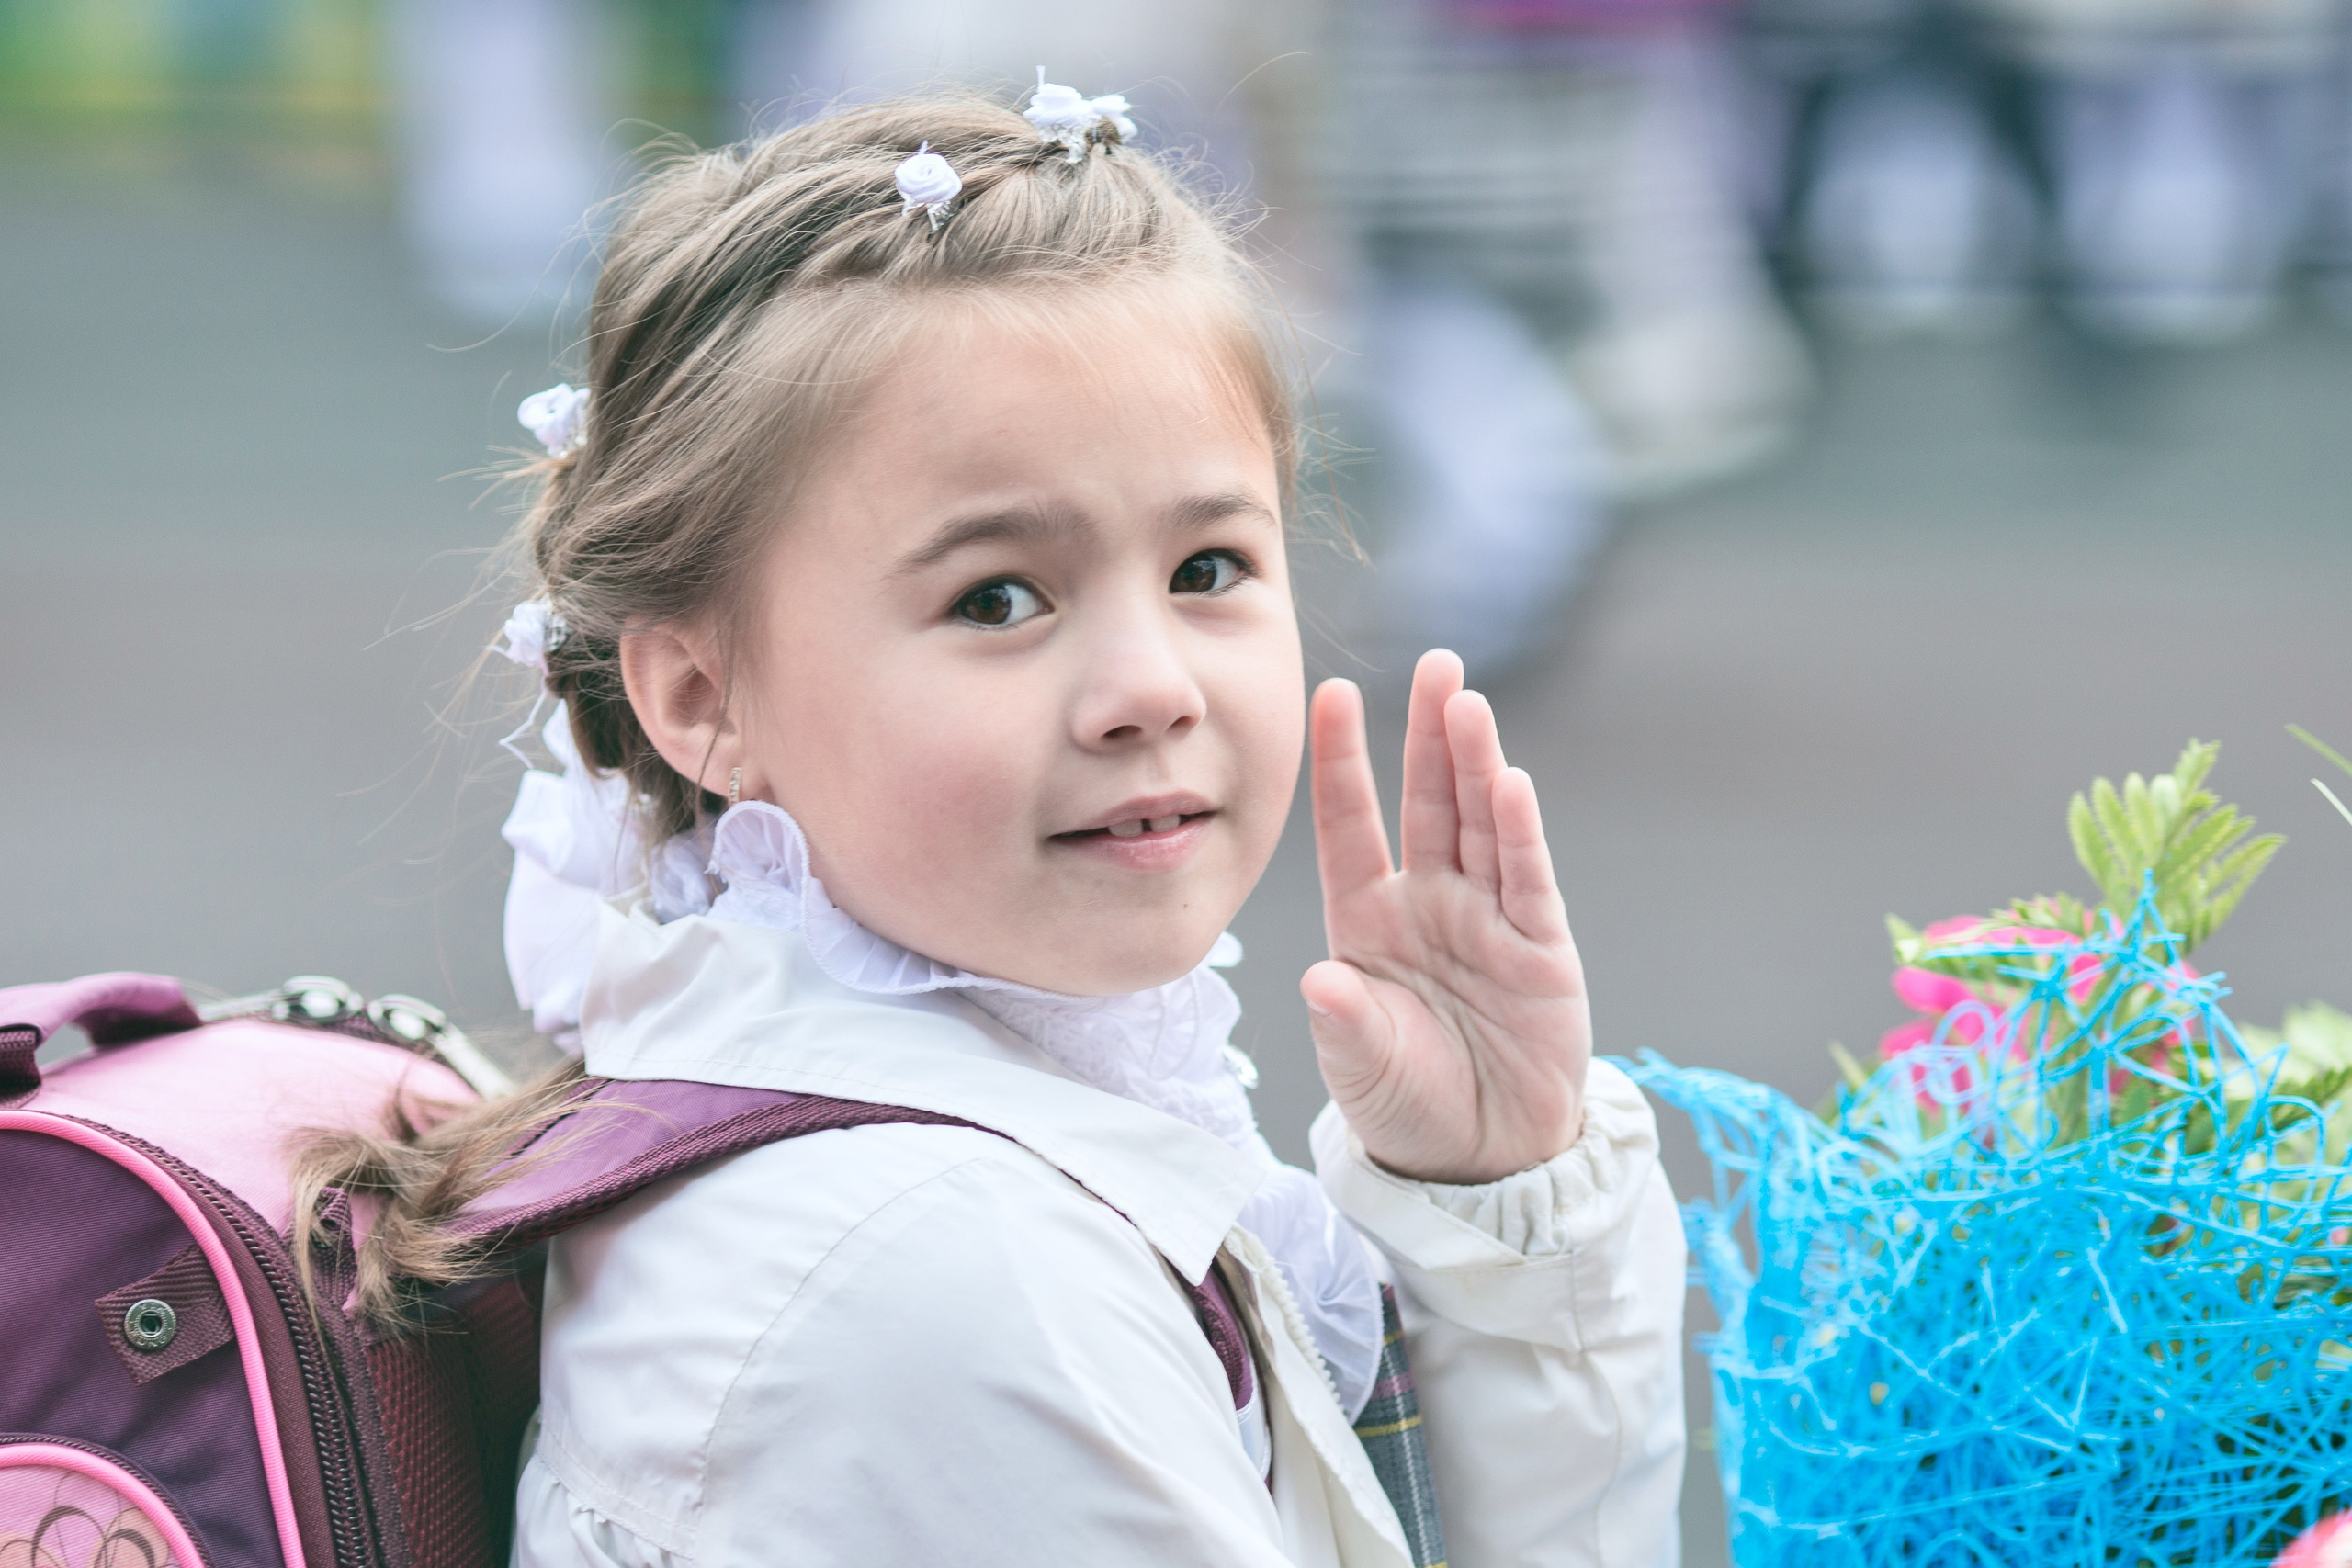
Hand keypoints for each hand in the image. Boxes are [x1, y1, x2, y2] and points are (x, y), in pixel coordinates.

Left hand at [1302, 651, 1589, 1184]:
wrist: (1483, 1160)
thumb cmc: (1407, 1105)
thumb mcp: (1361, 1069)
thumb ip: (1346, 1024)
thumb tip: (1321, 981)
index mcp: (1366, 920)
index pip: (1349, 825)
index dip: (1342, 761)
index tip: (1330, 694)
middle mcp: (1427, 903)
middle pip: (1426, 802)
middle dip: (1429, 733)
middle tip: (1437, 663)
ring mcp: (1486, 919)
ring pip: (1479, 825)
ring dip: (1474, 763)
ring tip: (1467, 703)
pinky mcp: (1540, 949)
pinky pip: (1527, 879)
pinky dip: (1518, 833)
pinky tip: (1507, 782)